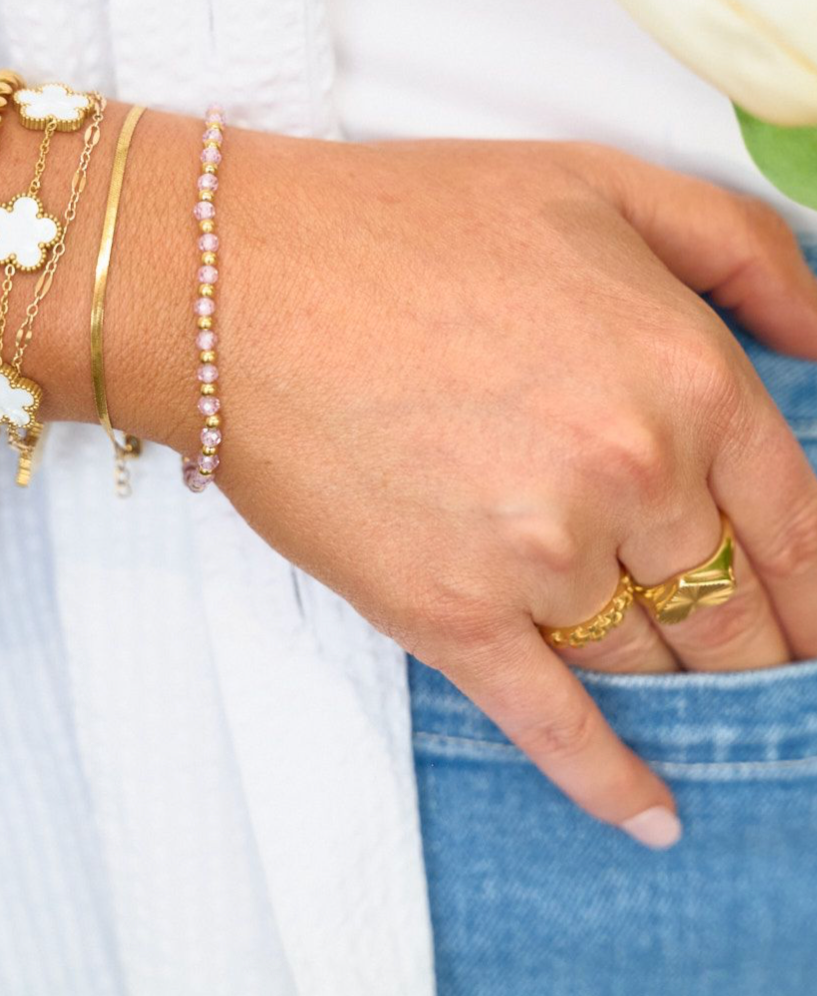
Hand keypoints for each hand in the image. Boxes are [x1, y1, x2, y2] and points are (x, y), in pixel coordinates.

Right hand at [211, 133, 816, 844]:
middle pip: (732, 612)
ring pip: (645, 663)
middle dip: (753, 648)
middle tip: (752, 664)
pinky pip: (557, 725)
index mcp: (684, 376)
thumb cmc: (401, 224)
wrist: (235, 281)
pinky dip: (610, 779)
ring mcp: (538, 558)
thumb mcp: (596, 183)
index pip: (800, 526)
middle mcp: (630, 478)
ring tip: (686, 701)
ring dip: (676, 690)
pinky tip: (649, 811)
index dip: (816, 589)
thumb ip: (744, 252)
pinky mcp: (447, 614)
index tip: (811, 625)